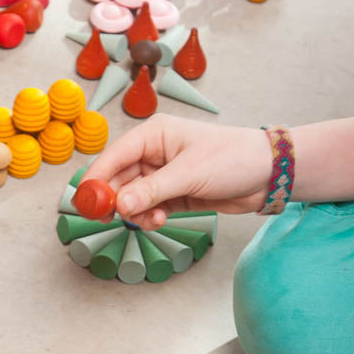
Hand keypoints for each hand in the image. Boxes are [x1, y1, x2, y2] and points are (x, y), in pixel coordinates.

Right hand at [83, 113, 274, 228]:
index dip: (97, 180)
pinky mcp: (171, 193)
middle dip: (115, 201)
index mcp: (154, 134)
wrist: (267, 174)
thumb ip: (151, 191)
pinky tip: (161, 219)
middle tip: (112, 219)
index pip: (114, 157)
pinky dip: (149, 217)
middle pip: (118, 180)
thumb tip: (120, 206)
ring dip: (136, 212)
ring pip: (131, 198)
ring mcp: (161, 174)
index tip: (86, 202)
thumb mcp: (188, 174)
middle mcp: (153, 153)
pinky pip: (147, 208)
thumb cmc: (232, 159)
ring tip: (153, 219)